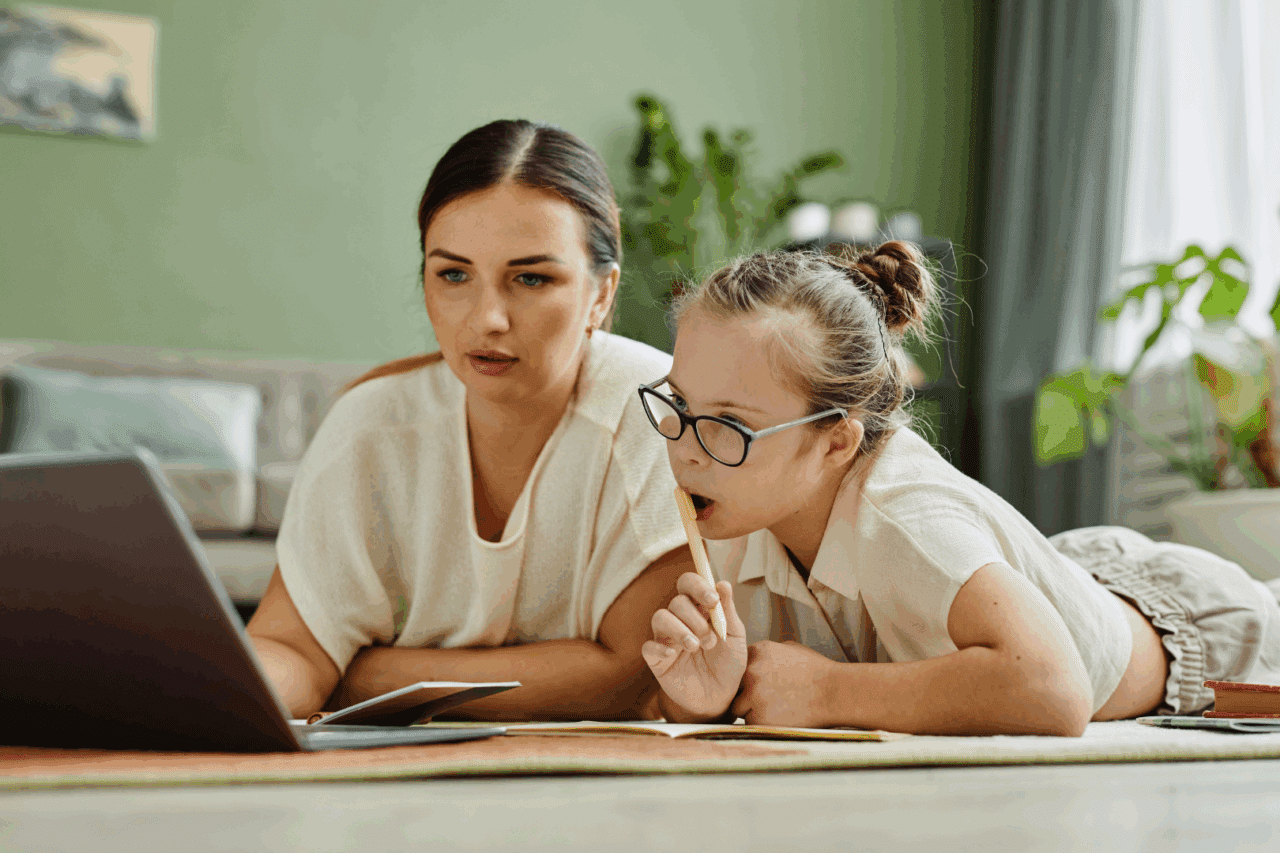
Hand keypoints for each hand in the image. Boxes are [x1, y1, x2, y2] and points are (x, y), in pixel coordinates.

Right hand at [642, 574, 747, 720]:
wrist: (720, 698)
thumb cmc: (728, 664)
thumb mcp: (734, 637)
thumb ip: (728, 611)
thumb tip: (723, 583)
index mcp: (699, 609)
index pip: (688, 584)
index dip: (697, 586)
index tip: (712, 600)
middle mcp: (680, 619)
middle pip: (676, 602)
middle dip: (695, 619)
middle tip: (711, 640)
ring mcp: (666, 638)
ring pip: (660, 617)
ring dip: (680, 630)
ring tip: (696, 647)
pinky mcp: (657, 659)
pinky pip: (649, 647)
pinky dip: (660, 648)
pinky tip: (674, 655)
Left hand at [731, 641, 836, 726]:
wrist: (834, 693)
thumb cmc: (817, 671)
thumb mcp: (791, 649)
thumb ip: (767, 653)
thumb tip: (753, 658)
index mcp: (758, 651)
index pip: (737, 666)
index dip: (747, 677)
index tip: (761, 683)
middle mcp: (751, 671)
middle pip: (734, 687)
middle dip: (745, 694)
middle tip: (767, 698)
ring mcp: (753, 694)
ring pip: (739, 708)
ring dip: (752, 711)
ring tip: (776, 709)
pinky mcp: (758, 718)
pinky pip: (749, 724)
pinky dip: (761, 724)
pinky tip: (780, 718)